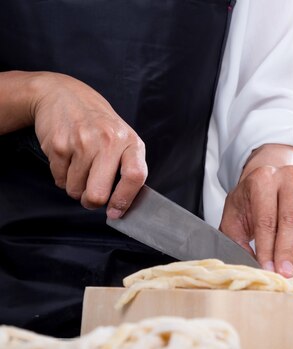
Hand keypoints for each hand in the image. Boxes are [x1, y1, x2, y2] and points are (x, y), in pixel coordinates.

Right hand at [31, 72, 146, 217]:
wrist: (63, 95)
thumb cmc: (98, 123)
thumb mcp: (122, 138)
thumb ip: (127, 166)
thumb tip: (124, 204)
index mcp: (130, 142)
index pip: (135, 177)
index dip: (125, 200)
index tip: (116, 212)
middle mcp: (108, 141)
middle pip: (99, 194)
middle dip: (92, 202)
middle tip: (91, 196)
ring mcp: (82, 143)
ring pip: (76, 190)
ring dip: (76, 187)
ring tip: (80, 168)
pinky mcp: (59, 145)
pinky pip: (59, 180)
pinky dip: (62, 177)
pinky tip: (68, 159)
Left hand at [219, 145, 292, 281]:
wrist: (268, 179)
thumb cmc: (248, 200)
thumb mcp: (233, 215)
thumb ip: (236, 239)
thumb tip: (250, 264)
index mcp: (262, 180)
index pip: (266, 218)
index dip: (267, 246)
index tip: (268, 269)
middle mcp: (287, 180)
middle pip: (291, 219)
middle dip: (287, 250)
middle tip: (286, 274)